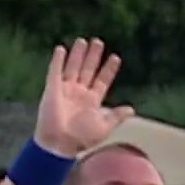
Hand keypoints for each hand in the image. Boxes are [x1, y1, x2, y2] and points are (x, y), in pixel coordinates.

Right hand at [35, 38, 135, 156]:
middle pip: (88, 70)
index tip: (115, 57)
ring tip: (83, 40)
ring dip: (78, 55)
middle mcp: (79, 93)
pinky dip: (57, 61)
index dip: (109, 69)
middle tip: (98, 42)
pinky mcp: (52, 89)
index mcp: (92, 101)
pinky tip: (61, 49)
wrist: (60, 144)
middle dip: (93, 57)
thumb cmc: (81, 139)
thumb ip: (116, 116)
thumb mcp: (103, 128)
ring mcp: (65, 90)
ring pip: (73, 67)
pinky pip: (54, 72)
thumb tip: (132, 110)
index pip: (102, 81)